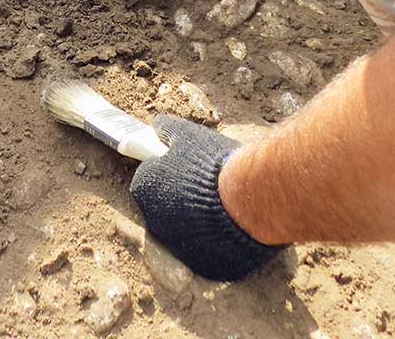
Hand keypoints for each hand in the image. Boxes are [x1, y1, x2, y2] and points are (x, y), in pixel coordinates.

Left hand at [130, 116, 284, 281]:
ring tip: (226, 205)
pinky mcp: (204, 267)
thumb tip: (157, 126)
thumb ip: (167, 131)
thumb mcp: (186, 135)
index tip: (188, 168)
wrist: (250, 200)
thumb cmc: (214, 164)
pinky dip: (218, 242)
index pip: (150, 180)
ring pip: (187, 232)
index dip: (170, 173)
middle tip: (209, 187)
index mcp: (144, 189)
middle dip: (183, 199)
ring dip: (200, 221)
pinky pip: (209, 252)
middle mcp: (153, 223)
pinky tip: (234, 226)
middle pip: (166, 208)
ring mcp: (178, 249)